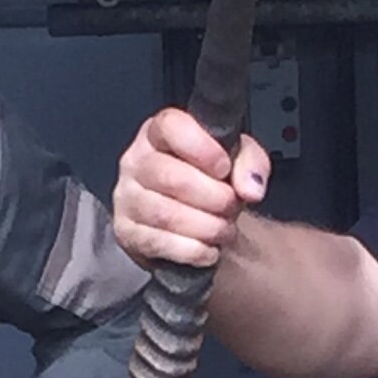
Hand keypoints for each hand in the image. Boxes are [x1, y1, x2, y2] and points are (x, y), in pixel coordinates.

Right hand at [111, 106, 271, 269]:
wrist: (196, 224)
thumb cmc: (211, 183)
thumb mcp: (238, 160)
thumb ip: (250, 163)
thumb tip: (251, 189)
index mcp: (159, 132)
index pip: (171, 126)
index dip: (201, 148)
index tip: (224, 168)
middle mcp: (135, 161)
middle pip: (171, 178)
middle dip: (212, 197)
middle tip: (232, 206)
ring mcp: (126, 198)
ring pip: (166, 214)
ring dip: (205, 227)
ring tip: (224, 230)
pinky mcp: (126, 232)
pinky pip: (159, 243)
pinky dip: (192, 250)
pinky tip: (209, 251)